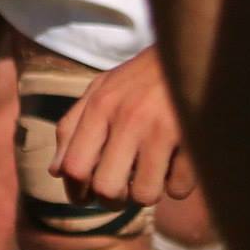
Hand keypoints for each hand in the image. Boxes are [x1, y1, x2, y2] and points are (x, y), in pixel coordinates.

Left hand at [49, 47, 198, 207]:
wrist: (191, 49)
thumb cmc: (140, 77)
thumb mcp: (101, 90)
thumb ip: (73, 127)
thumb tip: (56, 172)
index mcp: (100, 106)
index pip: (74, 167)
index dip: (75, 192)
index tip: (85, 197)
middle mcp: (127, 118)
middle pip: (106, 189)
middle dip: (112, 200)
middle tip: (122, 191)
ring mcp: (162, 129)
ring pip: (145, 195)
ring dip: (147, 193)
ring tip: (151, 174)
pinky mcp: (193, 138)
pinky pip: (178, 189)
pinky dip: (177, 184)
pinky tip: (177, 164)